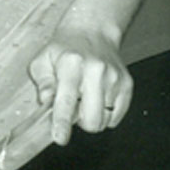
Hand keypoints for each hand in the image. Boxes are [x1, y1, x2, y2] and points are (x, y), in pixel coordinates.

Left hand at [27, 21, 132, 144]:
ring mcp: (115, 78)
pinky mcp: (127, 85)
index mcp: (72, 64)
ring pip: (104, 120)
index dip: (63, 123)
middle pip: (92, 118)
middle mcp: (96, 71)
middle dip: (80, 123)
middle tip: (73, 109)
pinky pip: (116, 117)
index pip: (67, 100)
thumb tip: (46, 101)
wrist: (92, 31)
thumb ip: (42, 82)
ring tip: (84, 99)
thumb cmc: (64, 48)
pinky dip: (105, 115)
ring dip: (92, 117)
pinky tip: (96, 98)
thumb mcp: (42, 60)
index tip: (60, 138)